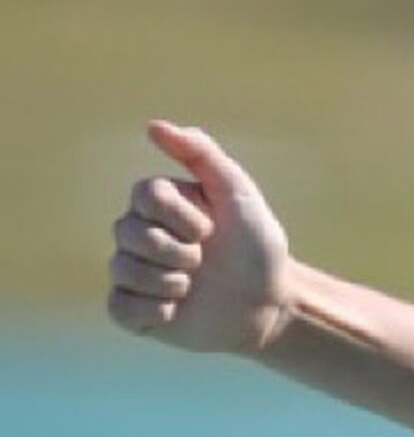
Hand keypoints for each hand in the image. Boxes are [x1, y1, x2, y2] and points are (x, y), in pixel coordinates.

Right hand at [106, 121, 292, 353]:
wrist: (269, 302)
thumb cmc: (255, 245)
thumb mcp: (238, 193)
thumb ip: (202, 154)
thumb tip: (153, 126)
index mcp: (158, 203)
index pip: (144, 195)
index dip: (181, 216)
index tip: (211, 229)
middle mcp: (138, 233)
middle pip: (127, 232)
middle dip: (178, 251)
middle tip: (205, 261)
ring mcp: (133, 272)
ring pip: (122, 269)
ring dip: (170, 282)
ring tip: (194, 286)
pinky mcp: (134, 310)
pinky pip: (120, 307)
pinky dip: (154, 310)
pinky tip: (177, 309)